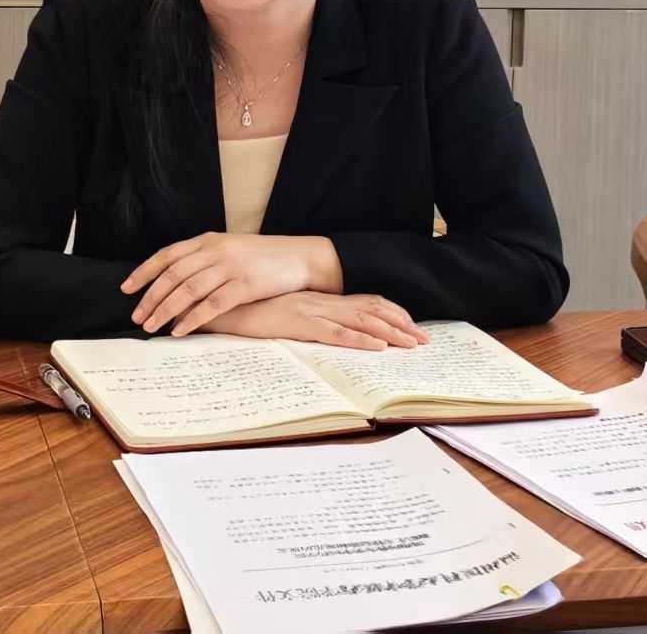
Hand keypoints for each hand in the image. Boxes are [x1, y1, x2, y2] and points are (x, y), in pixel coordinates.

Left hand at [121, 232, 341, 336]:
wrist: (301, 257)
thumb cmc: (264, 257)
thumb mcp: (231, 248)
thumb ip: (205, 259)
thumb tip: (174, 282)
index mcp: (209, 239)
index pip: (168, 254)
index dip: (144, 271)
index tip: (127, 289)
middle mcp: (216, 250)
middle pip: (173, 274)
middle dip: (151, 297)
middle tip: (137, 316)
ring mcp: (230, 267)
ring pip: (188, 290)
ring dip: (165, 310)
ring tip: (152, 326)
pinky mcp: (245, 285)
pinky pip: (212, 304)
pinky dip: (193, 319)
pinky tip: (180, 330)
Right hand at [200, 292, 428, 350]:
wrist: (222, 303)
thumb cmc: (249, 311)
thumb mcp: (283, 314)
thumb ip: (302, 319)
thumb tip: (321, 332)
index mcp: (318, 299)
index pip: (364, 302)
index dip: (390, 313)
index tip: (411, 326)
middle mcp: (320, 302)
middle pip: (370, 310)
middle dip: (400, 325)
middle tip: (424, 340)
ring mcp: (311, 311)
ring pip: (360, 321)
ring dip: (389, 333)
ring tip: (412, 344)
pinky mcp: (299, 323)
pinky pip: (335, 333)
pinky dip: (359, 339)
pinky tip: (377, 347)